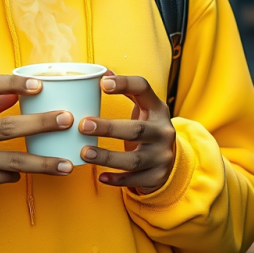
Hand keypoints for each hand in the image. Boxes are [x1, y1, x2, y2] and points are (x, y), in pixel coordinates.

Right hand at [0, 75, 74, 213]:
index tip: (39, 85)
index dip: (13, 82)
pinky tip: (31, 174)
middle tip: (67, 119)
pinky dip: (20, 175)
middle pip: (8, 126)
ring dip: (44, 162)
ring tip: (67, 164)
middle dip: (42, 123)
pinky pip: (7, 177)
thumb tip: (18, 90)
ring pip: (14, 160)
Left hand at [78, 74, 175, 193]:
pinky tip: (100, 177)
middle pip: (136, 130)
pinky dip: (117, 180)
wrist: (171, 158)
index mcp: (157, 109)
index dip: (124, 84)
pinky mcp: (157, 177)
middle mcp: (163, 131)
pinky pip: (134, 180)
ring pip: (134, 160)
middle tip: (82, 125)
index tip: (102, 83)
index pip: (143, 89)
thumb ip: (125, 90)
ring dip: (107, 157)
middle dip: (108, 128)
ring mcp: (162, 156)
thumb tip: (102, 71)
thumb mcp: (143, 107)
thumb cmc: (147, 125)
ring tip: (84, 152)